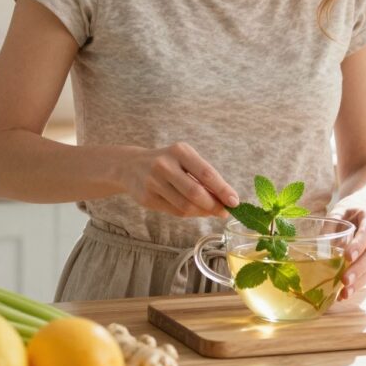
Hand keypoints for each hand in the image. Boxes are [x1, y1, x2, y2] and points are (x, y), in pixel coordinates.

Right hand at [119, 143, 238, 218]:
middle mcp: (165, 165)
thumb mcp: (184, 159)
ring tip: (212, 212)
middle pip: (195, 193)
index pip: (206, 173)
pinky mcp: (147, 198)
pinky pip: (174, 212)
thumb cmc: (168, 162)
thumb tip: (227, 198)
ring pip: (185, 206)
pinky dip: (190, 214)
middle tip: (225, 212)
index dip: (222, 189)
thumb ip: (203, 176)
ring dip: (203, 212)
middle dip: (214, 205)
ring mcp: (153, 182)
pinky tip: (196, 211)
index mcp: (179, 151)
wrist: (130, 165)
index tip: (235, 201)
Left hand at [332, 204, 365, 299]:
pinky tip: (346, 293)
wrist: (365, 214)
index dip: (359, 245)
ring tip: (344, 293)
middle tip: (344, 280)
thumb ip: (332, 226)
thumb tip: (324, 247)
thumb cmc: (349, 213)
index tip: (347, 257)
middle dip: (359, 268)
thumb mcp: (339, 212)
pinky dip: (359, 285)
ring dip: (360, 281)